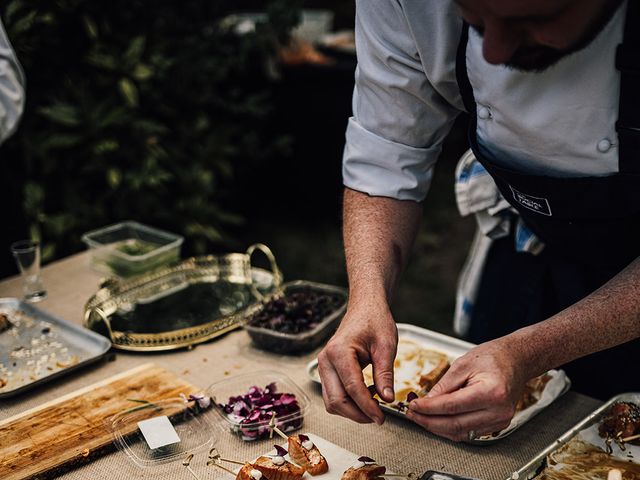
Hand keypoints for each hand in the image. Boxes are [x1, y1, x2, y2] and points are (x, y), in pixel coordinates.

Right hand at [317, 302, 397, 424]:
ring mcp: (323, 366)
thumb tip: (387, 399)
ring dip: (352, 410)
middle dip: (357, 414)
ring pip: (332, 401)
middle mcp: (326, 360)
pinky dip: (348, 401)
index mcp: (339, 352)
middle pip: (336, 400)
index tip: (382, 417)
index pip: (352, 388)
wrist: (364, 308)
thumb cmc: (375, 321)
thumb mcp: (386, 346)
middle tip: (379, 417)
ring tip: (374, 403)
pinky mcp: (327, 371)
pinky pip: (333, 394)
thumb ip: (385, 374)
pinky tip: (367, 395)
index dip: (367, 407)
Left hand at [406, 338, 530, 441]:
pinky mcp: (498, 425)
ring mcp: (500, 421)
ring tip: (421, 418)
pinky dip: (451, 429)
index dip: (428, 409)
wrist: (516, 361)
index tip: (413, 406)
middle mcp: (498, 411)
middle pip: (455, 425)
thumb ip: (443, 386)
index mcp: (490, 392)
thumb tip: (426, 402)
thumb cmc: (493, 358)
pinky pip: (469, 433)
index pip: (451, 407)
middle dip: (428, 422)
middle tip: (411, 414)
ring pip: (461, 433)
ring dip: (437, 428)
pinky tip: (438, 420)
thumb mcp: (463, 364)